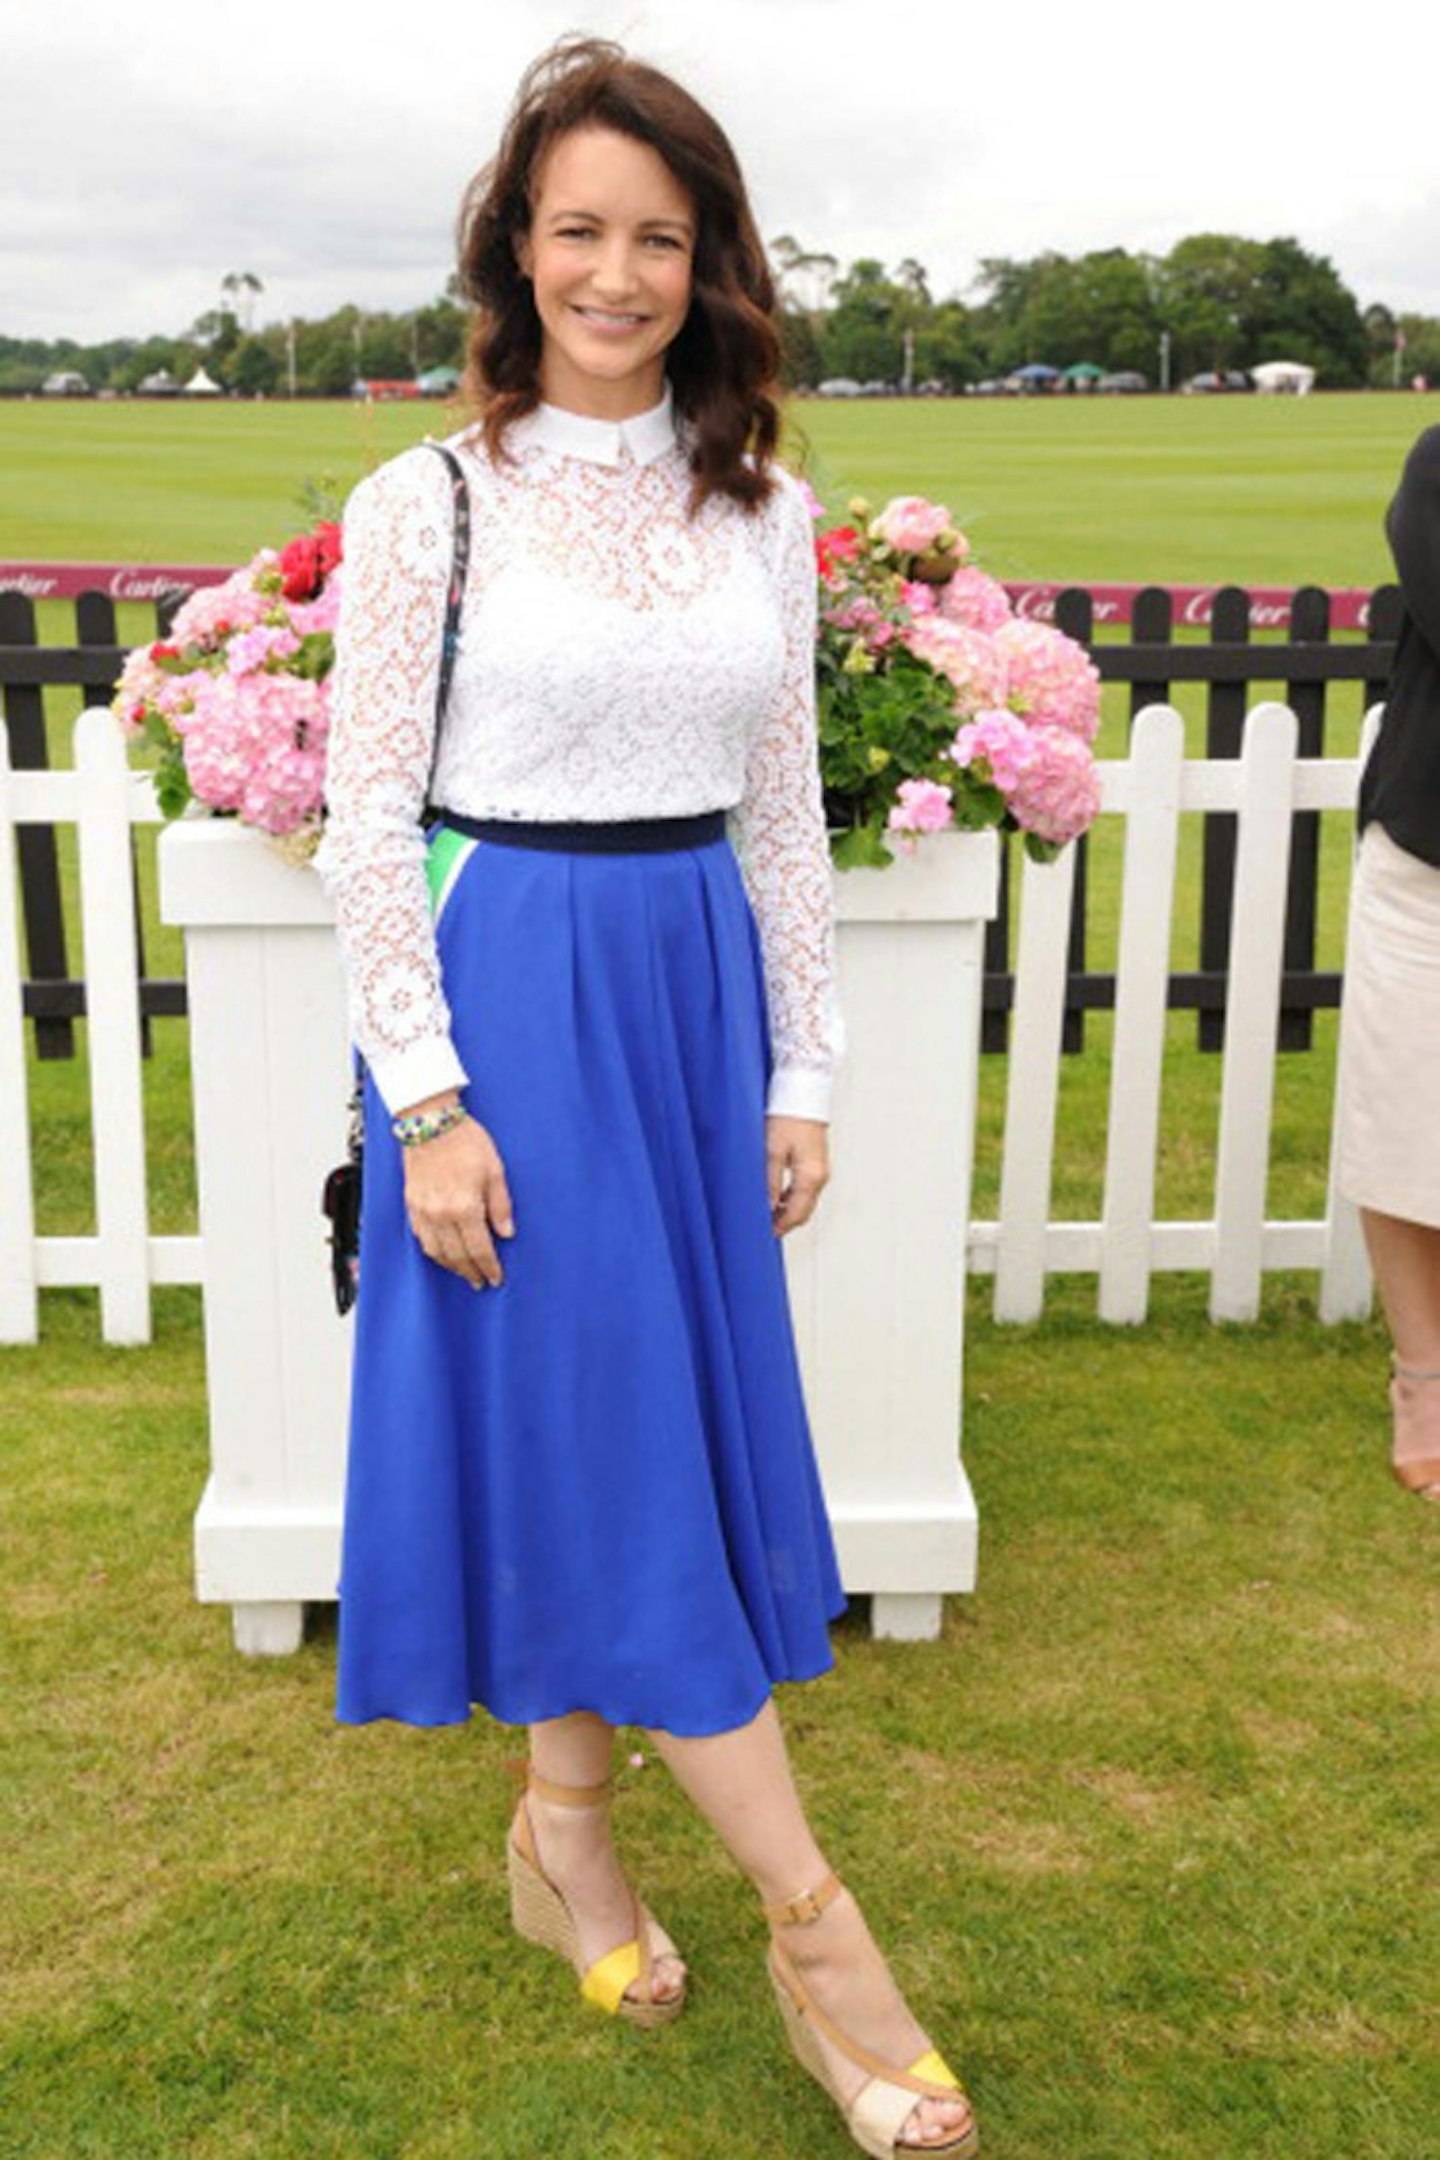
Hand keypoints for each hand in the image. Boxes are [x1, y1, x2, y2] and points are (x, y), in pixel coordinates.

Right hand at [399, 1097, 514, 1288]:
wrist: (430, 1121)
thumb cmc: (463, 1140)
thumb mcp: (495, 1170)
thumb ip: (501, 1205)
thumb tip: (506, 1231)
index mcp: (464, 1207)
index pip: (480, 1249)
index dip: (489, 1267)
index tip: (496, 1277)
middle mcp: (441, 1214)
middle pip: (457, 1256)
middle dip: (471, 1272)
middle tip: (481, 1282)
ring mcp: (423, 1211)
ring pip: (436, 1251)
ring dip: (451, 1266)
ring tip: (463, 1272)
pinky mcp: (411, 1204)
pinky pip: (421, 1237)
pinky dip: (432, 1250)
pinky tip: (441, 1252)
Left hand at [766, 1115, 829, 1237]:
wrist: (803, 1092)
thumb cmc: (788, 1116)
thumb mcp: (772, 1152)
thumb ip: (770, 1184)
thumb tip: (766, 1208)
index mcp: (810, 1176)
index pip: (796, 1215)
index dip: (780, 1228)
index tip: (763, 1235)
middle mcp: (820, 1176)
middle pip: (803, 1212)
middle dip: (785, 1223)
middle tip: (763, 1228)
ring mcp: (821, 1170)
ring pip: (805, 1202)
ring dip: (788, 1211)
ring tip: (765, 1214)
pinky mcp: (816, 1162)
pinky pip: (806, 1190)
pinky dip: (792, 1199)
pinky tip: (776, 1197)